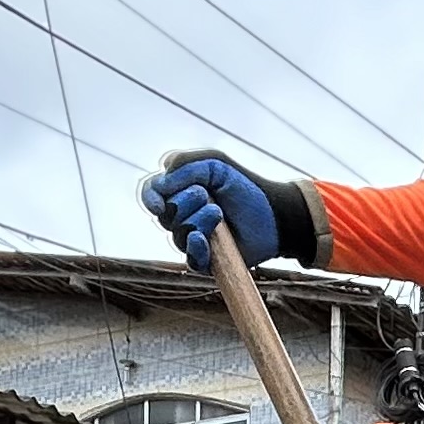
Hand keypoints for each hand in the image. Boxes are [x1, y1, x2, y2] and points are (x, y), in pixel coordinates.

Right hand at [139, 151, 310, 273]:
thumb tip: (160, 182)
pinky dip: (196, 248)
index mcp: (178, 191)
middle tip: (207, 195)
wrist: (273, 214)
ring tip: (219, 214)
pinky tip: (204, 239)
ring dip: (198, 221)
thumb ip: (185, 163)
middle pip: (164, 215)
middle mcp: (181, 217)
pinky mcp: (206, 260)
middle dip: (184, 202)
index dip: (150, 198)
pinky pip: (190, 260)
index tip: (160, 200)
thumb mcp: (215, 164)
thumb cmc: (244, 187)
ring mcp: (192, 239)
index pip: (150, 194)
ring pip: (177, 236)